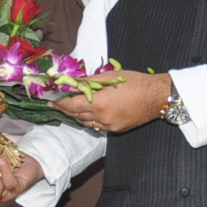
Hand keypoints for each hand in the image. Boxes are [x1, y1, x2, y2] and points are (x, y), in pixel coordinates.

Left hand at [54, 71, 168, 132]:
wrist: (155, 97)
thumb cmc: (134, 82)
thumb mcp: (109, 77)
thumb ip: (88, 82)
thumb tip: (71, 83)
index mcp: (98, 102)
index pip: (71, 105)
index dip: (59, 103)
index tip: (50, 100)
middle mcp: (101, 117)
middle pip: (76, 115)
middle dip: (65, 109)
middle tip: (57, 103)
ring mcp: (109, 125)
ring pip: (85, 122)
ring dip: (77, 115)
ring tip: (71, 107)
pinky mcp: (116, 130)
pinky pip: (97, 126)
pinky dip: (90, 120)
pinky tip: (88, 113)